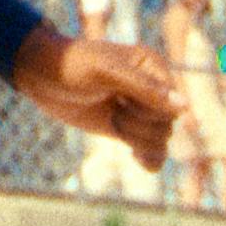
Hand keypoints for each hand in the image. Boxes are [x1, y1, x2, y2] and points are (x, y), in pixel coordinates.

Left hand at [13, 25, 182, 170]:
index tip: (122, 98)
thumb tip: (184, 107)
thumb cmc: (72, 66)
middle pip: (168, 124)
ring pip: (160, 139)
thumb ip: (145, 88)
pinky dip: (149, 158)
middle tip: (114, 105)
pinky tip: (137, 159)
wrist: (41, 77)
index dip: (150, 109)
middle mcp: (152, 88)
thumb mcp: (106, 72)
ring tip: (113, 118)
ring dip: (134, 137)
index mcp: (153, 66)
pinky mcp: (127, 129)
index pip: (174, 102)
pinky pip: (153, 151)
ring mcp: (139, 110)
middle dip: (139, 123)